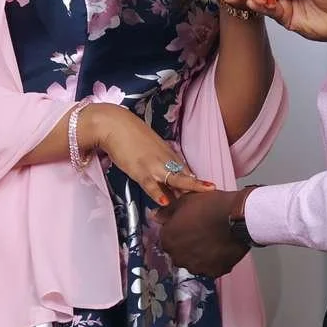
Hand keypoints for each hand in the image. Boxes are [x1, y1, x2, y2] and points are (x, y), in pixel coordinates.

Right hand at [81, 104, 215, 204]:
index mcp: (168, 154)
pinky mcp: (140, 170)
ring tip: (201, 199)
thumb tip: (166, 175)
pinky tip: (165, 202)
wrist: (114, 124)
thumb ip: (160, 160)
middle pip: (185, 176)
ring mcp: (154, 166)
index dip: (196, 183)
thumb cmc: (130, 134)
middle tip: (212, 194)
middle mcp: (165, 160)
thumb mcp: (150, 147)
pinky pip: (151, 184)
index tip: (206, 192)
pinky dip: (157, 193)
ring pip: (175, 180)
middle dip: (198, 187)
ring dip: (188, 189)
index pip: (186, 171)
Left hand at [158, 190, 248, 276]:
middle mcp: (179, 257)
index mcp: (168, 239)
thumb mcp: (185, 201)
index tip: (188, 224)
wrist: (237, 216)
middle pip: (179, 252)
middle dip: (187, 244)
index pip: (167, 238)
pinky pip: (210, 267)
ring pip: (194, 262)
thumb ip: (167, 211)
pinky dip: (214, 260)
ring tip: (212, 239)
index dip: (178, 230)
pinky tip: (220, 247)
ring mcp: (197, 267)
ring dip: (199, 254)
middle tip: (201, 231)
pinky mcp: (214, 271)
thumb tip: (155, 215)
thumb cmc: (211, 206)